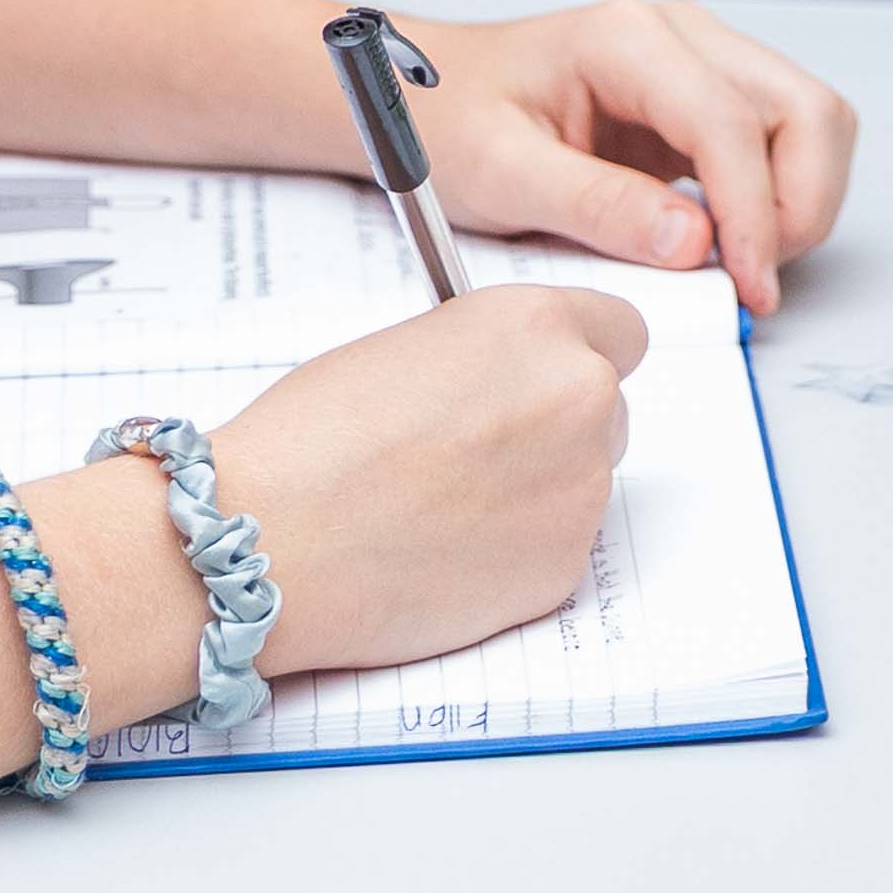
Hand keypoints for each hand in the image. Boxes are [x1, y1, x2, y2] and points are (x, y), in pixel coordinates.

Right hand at [207, 282, 653, 668]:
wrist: (270, 539)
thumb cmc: (312, 438)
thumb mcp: (410, 347)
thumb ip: (491, 356)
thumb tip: (514, 379)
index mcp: (538, 325)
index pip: (622, 331)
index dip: (580, 357)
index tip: (552, 378)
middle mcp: (580, 397)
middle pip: (606, 411)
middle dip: (557, 428)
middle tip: (479, 455)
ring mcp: (581, 488)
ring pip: (583, 484)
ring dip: (536, 492)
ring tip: (440, 508)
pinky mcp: (563, 567)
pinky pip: (556, 549)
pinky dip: (515, 553)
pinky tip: (442, 552)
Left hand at [410, 0, 860, 308]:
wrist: (427, 99)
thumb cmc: (451, 121)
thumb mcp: (502, 174)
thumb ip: (597, 206)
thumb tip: (691, 242)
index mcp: (626, 39)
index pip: (730, 122)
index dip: (753, 211)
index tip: (749, 284)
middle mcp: (679, 36)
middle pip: (804, 109)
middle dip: (799, 204)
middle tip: (758, 279)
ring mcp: (701, 62)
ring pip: (811, 121)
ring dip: (800, 199)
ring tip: (746, 261)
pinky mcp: (705, 98)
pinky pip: (782, 140)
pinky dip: (779, 195)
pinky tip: (731, 238)